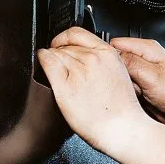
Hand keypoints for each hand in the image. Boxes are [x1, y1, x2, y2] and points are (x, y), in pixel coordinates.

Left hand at [36, 27, 153, 156]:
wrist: (122, 129)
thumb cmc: (122, 111)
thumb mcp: (119, 75)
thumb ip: (103, 63)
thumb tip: (88, 57)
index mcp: (108, 54)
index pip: (78, 33)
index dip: (65, 38)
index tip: (62, 44)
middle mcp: (92, 59)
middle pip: (65, 46)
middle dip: (59, 52)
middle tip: (59, 64)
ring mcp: (78, 72)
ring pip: (55, 53)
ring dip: (51, 58)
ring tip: (53, 70)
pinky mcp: (65, 86)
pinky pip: (48, 63)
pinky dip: (42, 60)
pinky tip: (42, 63)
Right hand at [110, 36, 164, 151]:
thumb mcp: (153, 76)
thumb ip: (130, 63)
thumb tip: (110, 55)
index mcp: (148, 49)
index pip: (115, 44)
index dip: (106, 55)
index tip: (103, 67)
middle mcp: (143, 61)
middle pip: (113, 61)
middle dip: (112, 74)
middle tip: (122, 84)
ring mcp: (140, 76)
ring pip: (115, 78)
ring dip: (118, 87)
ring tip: (131, 94)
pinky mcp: (137, 91)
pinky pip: (121, 91)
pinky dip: (122, 96)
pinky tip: (131, 100)